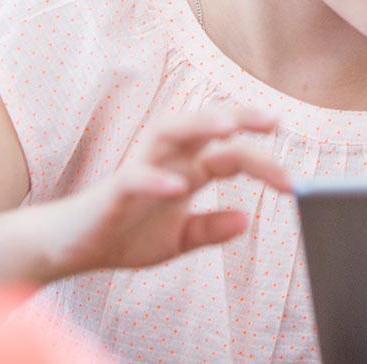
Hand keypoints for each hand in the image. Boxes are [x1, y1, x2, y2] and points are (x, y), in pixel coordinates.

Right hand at [32, 109, 290, 279]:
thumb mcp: (178, 239)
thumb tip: (246, 221)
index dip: (265, 164)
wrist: (71, 249)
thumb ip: (209, 229)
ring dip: (199, 124)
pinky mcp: (114, 190)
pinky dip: (156, 179)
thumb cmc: (125, 234)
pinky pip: (135, 177)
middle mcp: (167, 159)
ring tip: (229, 127)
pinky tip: (177, 186)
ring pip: (169, 131)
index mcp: (187, 169)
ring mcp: (139, 169)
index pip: (232, 155)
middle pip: (204, 124)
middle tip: (273, 120)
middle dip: (238, 116)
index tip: (294, 183)